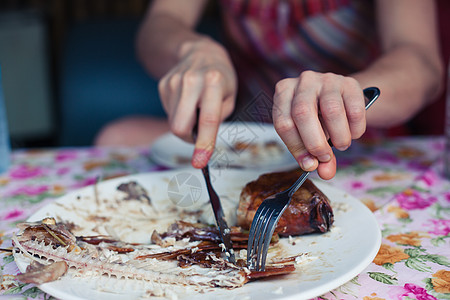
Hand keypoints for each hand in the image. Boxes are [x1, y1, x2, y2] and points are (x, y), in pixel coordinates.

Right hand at [158, 38, 236, 167]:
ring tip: (196, 107)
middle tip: (198, 133)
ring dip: (185, 123)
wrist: (199, 51)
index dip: (204, 144)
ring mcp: (174, 81)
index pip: (207, 119)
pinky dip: (178, 113)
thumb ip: (218, 117)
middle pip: (179, 126)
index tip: (200, 163)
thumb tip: (200, 140)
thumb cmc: (220, 78)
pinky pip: (168, 112)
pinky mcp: (163, 85)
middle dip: (187, 137)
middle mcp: (191, 80)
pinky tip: (187, 100)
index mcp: (213, 82)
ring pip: (173, 122)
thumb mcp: (229, 96)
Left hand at [273, 71, 365, 179]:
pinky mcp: (350, 83)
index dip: (296, 147)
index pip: (283, 123)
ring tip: (341, 145)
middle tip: (324, 157)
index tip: (309, 163)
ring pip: (331, 111)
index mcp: (284, 92)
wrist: (341, 98)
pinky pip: (354, 109)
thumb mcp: (308, 136)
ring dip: (339, 136)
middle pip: (303, 113)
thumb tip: (325, 173)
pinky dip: (355, 129)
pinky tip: (353, 133)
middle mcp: (303, 82)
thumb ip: (313, 156)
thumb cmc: (317, 119)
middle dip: (315, 142)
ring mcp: (326, 79)